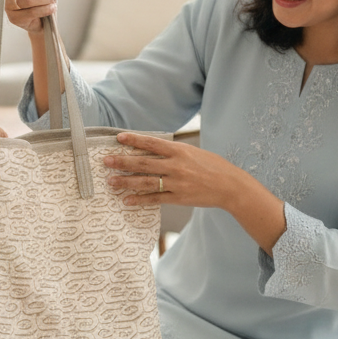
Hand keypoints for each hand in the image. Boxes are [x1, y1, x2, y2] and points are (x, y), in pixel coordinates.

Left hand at [105, 132, 287, 253]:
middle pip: (144, 163)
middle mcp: (177, 166)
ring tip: (111, 182)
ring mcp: (177, 182)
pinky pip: (155, 199)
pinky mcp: (179, 197)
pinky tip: (127, 200)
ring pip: (146, 182)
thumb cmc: (213, 166)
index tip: (118, 138)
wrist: (231, 186)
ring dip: (126, 182)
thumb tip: (151, 148)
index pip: (152, 143)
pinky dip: (140, 200)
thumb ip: (173, 152)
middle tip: (106, 161)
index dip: (134, 139)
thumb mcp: (193, 152)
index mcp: (180, 151)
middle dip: (122, 162)